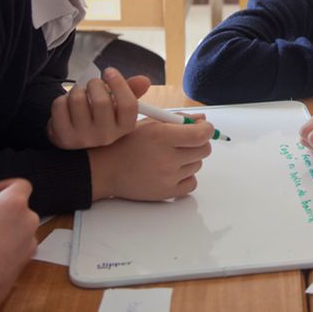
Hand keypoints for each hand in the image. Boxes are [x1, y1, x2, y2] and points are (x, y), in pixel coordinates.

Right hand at [0, 179, 38, 303]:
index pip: (21, 185)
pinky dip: (7, 244)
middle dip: (1, 210)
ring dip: (4, 228)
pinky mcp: (26, 260)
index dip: (6, 186)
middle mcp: (29, 220)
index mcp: (14, 204)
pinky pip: (18, 244)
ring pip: (18, 227)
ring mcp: (29, 241)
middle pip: (18, 208)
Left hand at [48, 68, 149, 148]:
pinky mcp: (62, 137)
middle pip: (101, 102)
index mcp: (125, 127)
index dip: (119, 83)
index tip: (109, 71)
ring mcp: (83, 139)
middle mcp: (106, 136)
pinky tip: (68, 105)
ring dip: (77, 89)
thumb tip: (143, 80)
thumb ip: (131, 90)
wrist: (78, 137)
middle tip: (93, 83)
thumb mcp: (118, 105)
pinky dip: (62, 98)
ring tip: (80, 93)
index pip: (128, 104)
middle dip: (95, 83)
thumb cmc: (102, 116)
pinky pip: (59, 106)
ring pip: (77, 100)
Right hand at [89, 119, 213, 200]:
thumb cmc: (127, 143)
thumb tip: (202, 120)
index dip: (207, 130)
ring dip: (190, 159)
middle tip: (187, 141)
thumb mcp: (150, 123)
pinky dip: (186, 177)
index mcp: (162, 136)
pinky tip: (172, 171)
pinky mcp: (166, 193)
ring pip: (198, 165)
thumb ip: (178, 120)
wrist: (106, 169)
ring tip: (171, 156)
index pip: (201, 135)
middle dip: (199, 143)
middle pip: (204, 150)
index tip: (203, 128)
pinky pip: (192, 183)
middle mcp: (166, 158)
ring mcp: (167, 178)